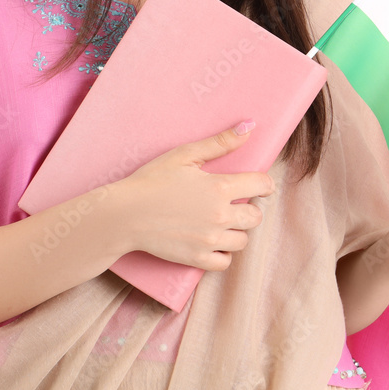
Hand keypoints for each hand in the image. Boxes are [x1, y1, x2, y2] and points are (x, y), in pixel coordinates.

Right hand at [109, 121, 274, 271]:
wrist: (125, 214)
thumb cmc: (152, 180)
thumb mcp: (185, 155)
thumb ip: (220, 143)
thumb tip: (250, 127)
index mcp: (220, 188)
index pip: (262, 185)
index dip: (263, 183)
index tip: (256, 184)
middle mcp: (220, 216)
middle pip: (256, 216)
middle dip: (249, 207)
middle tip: (233, 202)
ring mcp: (210, 241)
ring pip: (243, 240)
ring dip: (236, 230)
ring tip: (220, 221)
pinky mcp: (197, 259)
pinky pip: (225, 262)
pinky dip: (222, 253)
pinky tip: (212, 240)